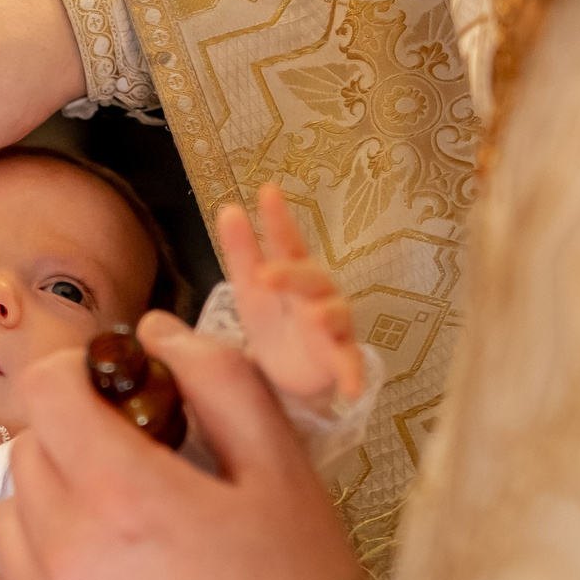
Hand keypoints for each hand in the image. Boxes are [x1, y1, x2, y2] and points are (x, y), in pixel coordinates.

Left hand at [0, 312, 360, 579]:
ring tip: (117, 516)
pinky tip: (100, 570)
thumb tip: (155, 332)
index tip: (111, 383)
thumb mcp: (280, 465)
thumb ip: (217, 380)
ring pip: (9, 515)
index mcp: (122, 493)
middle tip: (134, 455)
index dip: (75, 371)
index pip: (45, 391)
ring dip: (49, 498)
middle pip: (28, 451)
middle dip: (71, 435)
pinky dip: (39, 560)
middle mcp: (66, 552)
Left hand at [220, 183, 365, 406]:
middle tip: (265, 274)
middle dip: (291, 274)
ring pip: (335, 316)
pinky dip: (352, 374)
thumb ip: (242, 251)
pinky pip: (350, 365)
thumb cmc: (273, 318)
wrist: (288, 374)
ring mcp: (332, 327)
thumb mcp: (252, 286)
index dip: (279, 219)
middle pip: (310, 278)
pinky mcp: (340, 360)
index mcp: (293, 273)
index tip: (267, 191)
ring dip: (326, 315)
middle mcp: (318, 294)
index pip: (287, 242)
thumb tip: (228, 209)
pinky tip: (350, 388)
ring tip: (313, 316)